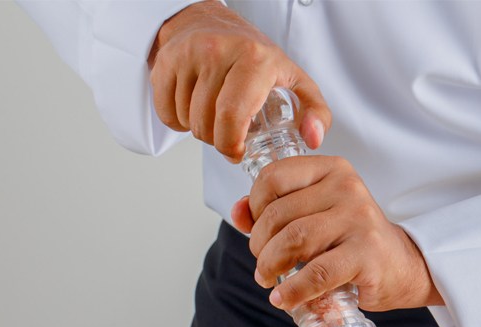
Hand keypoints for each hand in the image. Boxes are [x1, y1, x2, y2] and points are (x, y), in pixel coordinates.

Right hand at [148, 0, 329, 160]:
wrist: (211, 23)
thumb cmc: (254, 57)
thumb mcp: (294, 80)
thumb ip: (316, 111)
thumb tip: (312, 138)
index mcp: (253, 59)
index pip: (232, 116)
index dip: (230, 144)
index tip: (236, 150)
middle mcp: (217, 52)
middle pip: (207, 124)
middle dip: (216, 140)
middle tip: (227, 133)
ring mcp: (188, 55)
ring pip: (186, 120)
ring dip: (198, 129)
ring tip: (213, 115)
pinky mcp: (165, 61)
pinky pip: (165, 112)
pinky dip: (177, 120)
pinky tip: (193, 108)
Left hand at [232, 156, 444, 311]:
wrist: (400, 266)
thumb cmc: (351, 240)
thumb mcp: (314, 215)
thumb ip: (275, 208)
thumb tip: (237, 212)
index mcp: (332, 170)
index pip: (273, 177)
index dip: (254, 206)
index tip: (256, 229)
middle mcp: (347, 188)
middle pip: (279, 214)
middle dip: (259, 245)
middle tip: (263, 264)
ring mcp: (359, 219)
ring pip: (294, 240)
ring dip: (270, 265)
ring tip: (268, 279)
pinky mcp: (366, 254)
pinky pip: (317, 273)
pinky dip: (293, 290)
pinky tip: (283, 298)